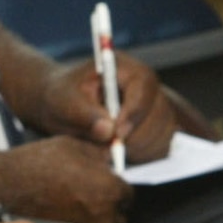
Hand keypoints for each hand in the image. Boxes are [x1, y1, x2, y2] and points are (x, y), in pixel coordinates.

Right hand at [0, 136, 132, 222]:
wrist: (6, 185)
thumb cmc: (37, 163)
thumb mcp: (74, 146)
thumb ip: (100, 153)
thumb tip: (113, 158)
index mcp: (107, 189)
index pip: (128, 194)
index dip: (117, 186)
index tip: (109, 183)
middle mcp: (100, 214)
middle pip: (120, 214)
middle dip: (110, 203)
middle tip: (92, 192)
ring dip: (97, 216)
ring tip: (78, 202)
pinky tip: (67, 212)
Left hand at [37, 55, 176, 164]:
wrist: (61, 107)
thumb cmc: (60, 98)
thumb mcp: (64, 102)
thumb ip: (84, 115)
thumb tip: (108, 131)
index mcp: (124, 68)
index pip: (144, 86)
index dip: (134, 112)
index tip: (117, 134)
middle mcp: (144, 85)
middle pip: (158, 111)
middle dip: (136, 135)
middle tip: (110, 149)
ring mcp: (152, 105)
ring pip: (162, 131)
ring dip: (138, 147)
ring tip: (109, 149)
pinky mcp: (154, 124)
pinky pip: (162, 144)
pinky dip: (143, 154)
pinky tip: (120, 154)